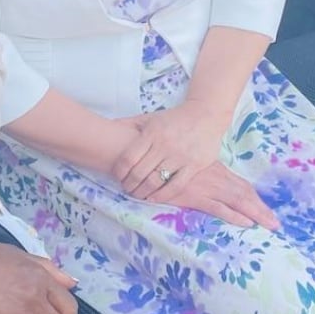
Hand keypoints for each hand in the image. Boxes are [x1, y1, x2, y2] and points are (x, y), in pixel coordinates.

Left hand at [112, 100, 229, 199]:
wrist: (205, 115)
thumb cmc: (174, 118)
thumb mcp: (151, 117)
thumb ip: (130, 123)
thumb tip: (109, 127)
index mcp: (152, 133)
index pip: (128, 158)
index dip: (119, 172)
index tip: (118, 177)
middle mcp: (164, 145)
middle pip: (139, 172)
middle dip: (129, 185)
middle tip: (126, 189)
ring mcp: (180, 156)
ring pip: (155, 181)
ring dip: (142, 192)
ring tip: (138, 195)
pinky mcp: (194, 165)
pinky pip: (175, 186)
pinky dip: (162, 195)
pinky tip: (153, 198)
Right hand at [155, 161, 279, 229]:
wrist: (149, 156)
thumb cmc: (167, 157)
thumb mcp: (188, 161)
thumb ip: (201, 171)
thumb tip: (209, 179)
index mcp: (215, 169)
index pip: (241, 185)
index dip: (255, 198)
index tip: (266, 208)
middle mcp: (215, 177)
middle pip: (244, 194)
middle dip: (261, 209)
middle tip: (276, 223)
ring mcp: (206, 186)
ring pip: (237, 201)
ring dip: (255, 213)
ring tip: (269, 225)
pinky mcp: (194, 195)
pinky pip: (219, 207)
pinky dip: (234, 216)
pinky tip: (246, 223)